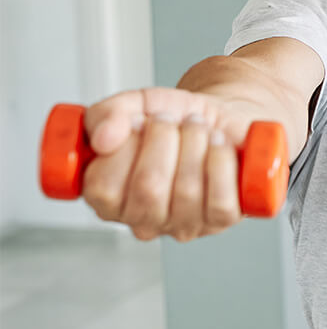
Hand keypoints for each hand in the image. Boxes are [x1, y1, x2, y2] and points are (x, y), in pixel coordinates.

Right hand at [81, 87, 252, 241]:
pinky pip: (220, 201)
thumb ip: (108, 114)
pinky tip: (219, 145)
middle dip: (166, 138)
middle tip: (174, 121)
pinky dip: (222, 162)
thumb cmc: (177, 118)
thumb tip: (102, 139)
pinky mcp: (220, 221)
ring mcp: (182, 225)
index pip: (103, 188)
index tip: (141, 120)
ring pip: (187, 192)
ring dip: (196, 144)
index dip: (127, 144)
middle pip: (149, 188)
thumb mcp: (135, 103)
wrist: (220, 116)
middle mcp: (142, 219)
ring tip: (198, 129)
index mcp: (108, 198)